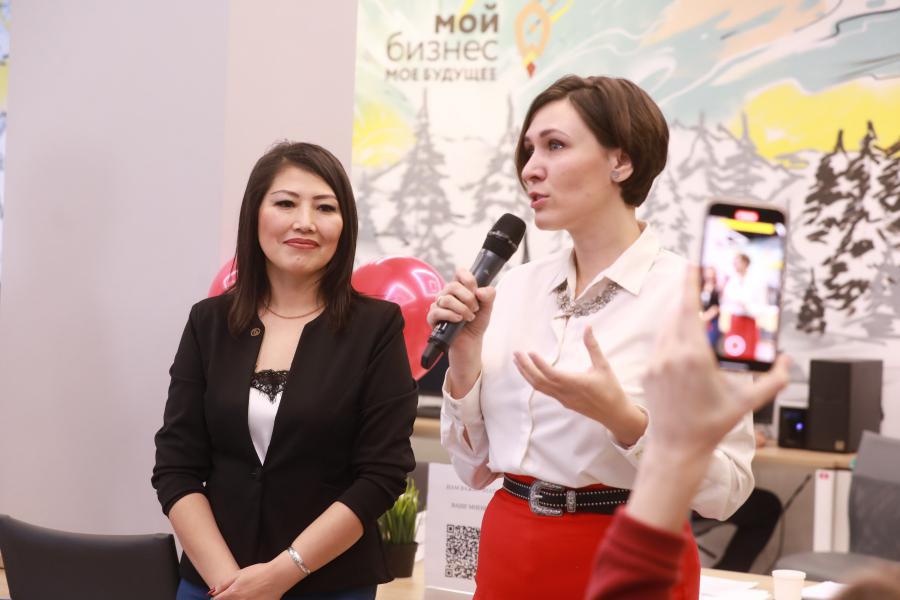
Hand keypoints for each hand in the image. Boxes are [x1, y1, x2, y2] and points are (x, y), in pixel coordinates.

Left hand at [211, 560, 295, 599]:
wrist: (277, 576)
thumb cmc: (259, 572)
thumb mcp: (240, 573)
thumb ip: (224, 583)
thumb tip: (212, 591)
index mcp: (233, 593)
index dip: (216, 598)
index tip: (218, 596)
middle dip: (227, 599)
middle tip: (235, 593)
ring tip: (246, 593)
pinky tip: (254, 596)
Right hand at [426, 267, 494, 340]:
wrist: (470, 341)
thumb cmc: (476, 323)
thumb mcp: (487, 308)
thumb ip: (489, 296)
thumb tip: (480, 291)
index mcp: (460, 287)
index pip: (460, 272)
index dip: (468, 279)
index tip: (475, 291)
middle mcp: (447, 293)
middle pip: (453, 285)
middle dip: (468, 298)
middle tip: (475, 309)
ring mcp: (438, 305)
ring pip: (446, 299)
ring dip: (461, 309)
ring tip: (469, 317)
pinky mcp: (432, 317)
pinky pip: (438, 311)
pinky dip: (451, 315)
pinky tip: (458, 320)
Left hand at [512, 326, 646, 445]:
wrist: (614, 414)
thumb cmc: (610, 389)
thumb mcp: (603, 366)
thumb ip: (593, 347)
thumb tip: (587, 327)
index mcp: (575, 383)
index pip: (551, 373)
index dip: (538, 364)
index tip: (529, 352)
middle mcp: (565, 392)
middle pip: (539, 380)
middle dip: (525, 367)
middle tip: (516, 353)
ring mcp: (562, 399)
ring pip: (539, 387)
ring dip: (527, 374)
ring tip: (517, 362)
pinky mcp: (563, 402)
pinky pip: (544, 391)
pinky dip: (534, 381)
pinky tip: (530, 373)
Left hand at [642, 267, 789, 461]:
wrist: (676, 447)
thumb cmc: (711, 425)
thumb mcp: (747, 403)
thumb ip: (773, 381)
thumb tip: (786, 361)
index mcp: (694, 357)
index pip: (689, 311)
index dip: (690, 286)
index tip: (692, 266)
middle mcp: (671, 355)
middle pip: (677, 314)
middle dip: (688, 296)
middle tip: (699, 281)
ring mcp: (656, 363)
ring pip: (666, 327)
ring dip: (680, 315)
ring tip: (697, 309)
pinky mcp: (648, 371)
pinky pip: (660, 343)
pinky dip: (671, 333)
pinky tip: (685, 335)